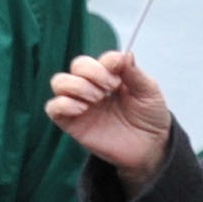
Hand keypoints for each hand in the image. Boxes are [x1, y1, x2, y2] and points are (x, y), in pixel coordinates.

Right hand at [46, 51, 175, 187]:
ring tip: (97, 98)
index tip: (118, 69)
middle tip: (110, 87)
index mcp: (112, 76)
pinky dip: (63, 103)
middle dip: (92, 72)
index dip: (107, 61)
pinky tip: (82, 109)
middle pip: (78, 65)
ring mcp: (80, 103)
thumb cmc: (149, 117)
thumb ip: (135, 74)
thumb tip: (124, 54)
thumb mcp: (149, 92)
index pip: (99, 59)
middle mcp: (93, 86)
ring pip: (59, 82)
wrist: (149, 147)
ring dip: (77, 85)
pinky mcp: (71, 123)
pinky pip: (53, 107)